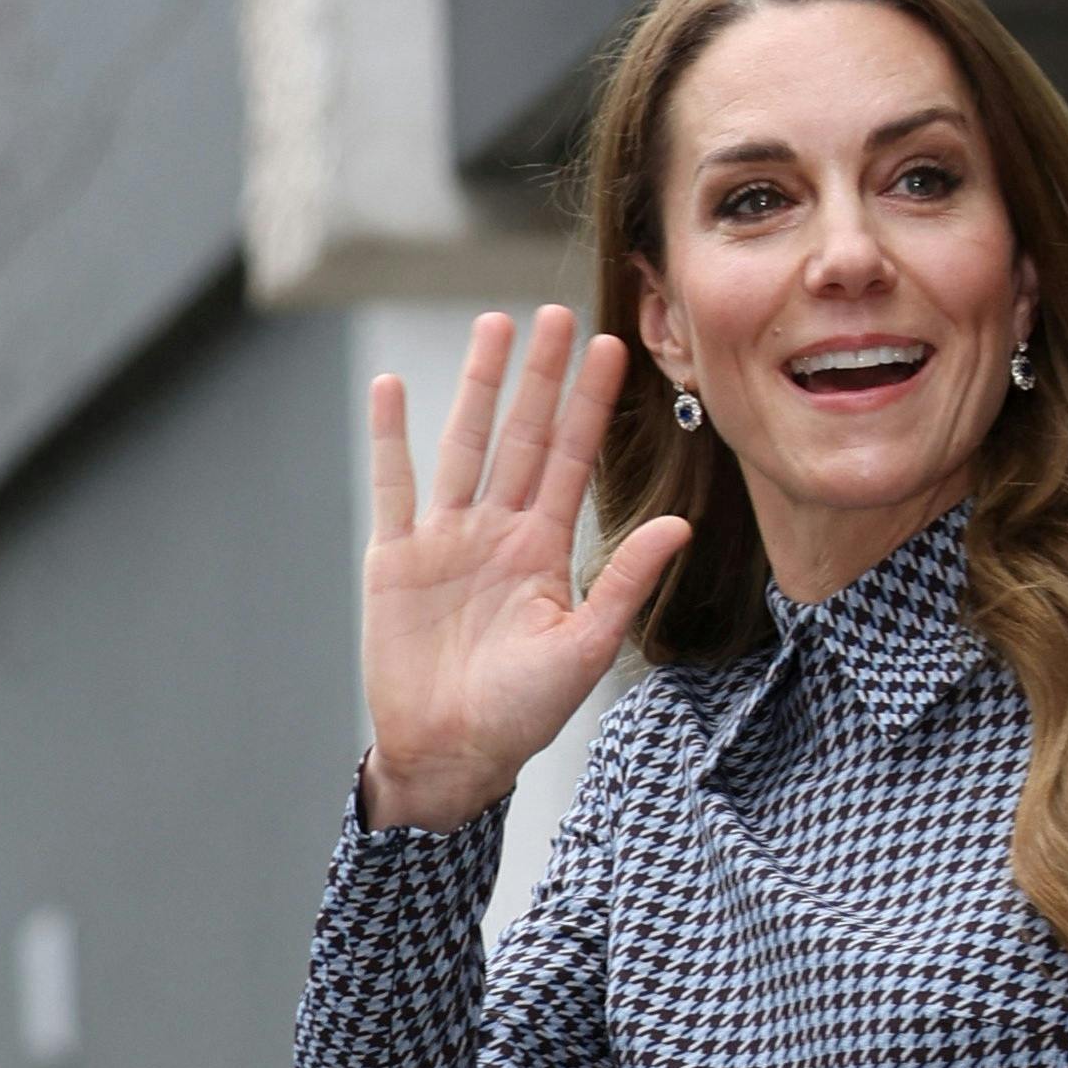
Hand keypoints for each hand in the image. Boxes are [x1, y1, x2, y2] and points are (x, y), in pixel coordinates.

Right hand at [361, 307, 692, 833]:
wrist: (449, 755)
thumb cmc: (520, 715)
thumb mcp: (584, 648)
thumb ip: (624, 582)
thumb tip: (677, 525)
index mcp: (542, 551)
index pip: (569, 460)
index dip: (588, 404)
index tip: (609, 347)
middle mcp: (496, 532)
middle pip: (519, 435)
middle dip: (538, 375)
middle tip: (555, 311)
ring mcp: (444, 539)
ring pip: (463, 444)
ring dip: (477, 386)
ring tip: (493, 327)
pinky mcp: (395, 557)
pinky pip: (394, 486)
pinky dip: (390, 438)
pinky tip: (392, 388)